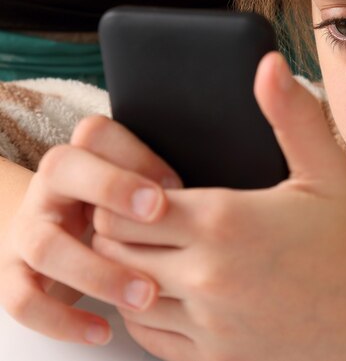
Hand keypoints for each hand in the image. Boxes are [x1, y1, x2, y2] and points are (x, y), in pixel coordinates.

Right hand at [0, 116, 181, 344]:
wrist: (62, 229)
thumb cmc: (124, 211)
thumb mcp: (143, 189)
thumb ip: (165, 188)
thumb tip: (207, 203)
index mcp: (86, 157)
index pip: (96, 135)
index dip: (132, 158)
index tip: (170, 190)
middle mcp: (52, 187)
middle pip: (61, 169)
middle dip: (110, 190)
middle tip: (157, 217)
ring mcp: (29, 229)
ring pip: (45, 244)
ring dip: (97, 272)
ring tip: (146, 296)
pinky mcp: (16, 273)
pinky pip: (22, 298)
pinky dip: (61, 319)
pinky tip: (102, 330)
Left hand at [89, 53, 345, 360]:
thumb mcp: (325, 170)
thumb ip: (291, 114)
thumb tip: (267, 62)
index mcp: (225, 221)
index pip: (126, 204)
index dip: (123, 194)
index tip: (146, 191)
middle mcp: (208, 275)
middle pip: (115, 248)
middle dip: (119, 230)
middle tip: (144, 219)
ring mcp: (210, 324)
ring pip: (127, 294)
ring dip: (129, 272)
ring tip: (156, 254)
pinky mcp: (218, 358)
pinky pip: (151, 337)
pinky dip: (148, 313)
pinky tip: (172, 293)